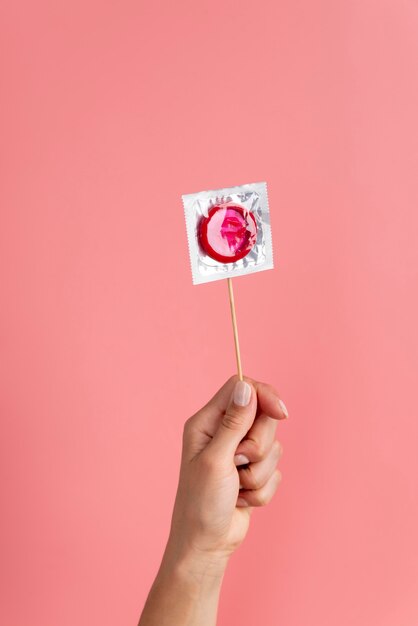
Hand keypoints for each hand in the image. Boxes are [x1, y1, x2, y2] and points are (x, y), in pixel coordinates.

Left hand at [166, 375, 287, 571]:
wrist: (207, 545)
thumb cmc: (201, 503)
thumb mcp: (216, 459)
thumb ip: (234, 423)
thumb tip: (246, 387)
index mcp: (207, 422)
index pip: (241, 388)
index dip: (264, 396)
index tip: (281, 412)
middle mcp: (223, 433)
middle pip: (263, 416)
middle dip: (258, 446)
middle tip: (238, 463)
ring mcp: (239, 453)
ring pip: (272, 446)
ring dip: (258, 473)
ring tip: (237, 487)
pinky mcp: (253, 471)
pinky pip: (275, 470)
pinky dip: (262, 489)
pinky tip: (241, 499)